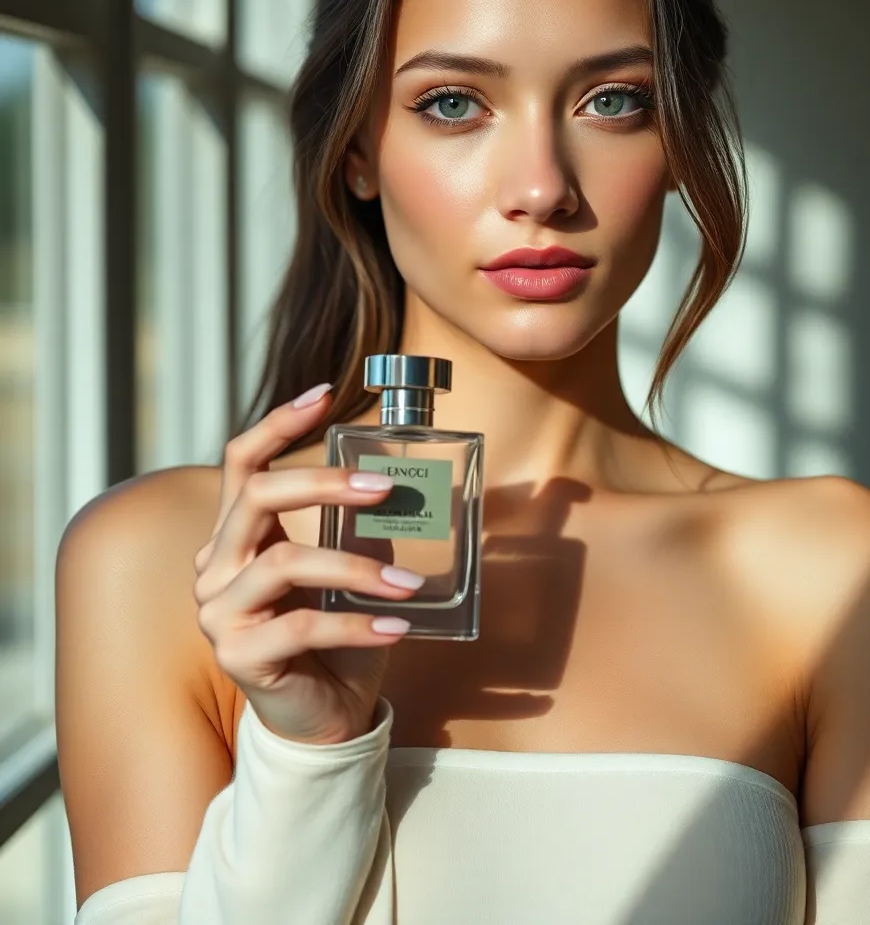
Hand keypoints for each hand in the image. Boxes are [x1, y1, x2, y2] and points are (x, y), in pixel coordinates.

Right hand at [192, 384, 422, 744]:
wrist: (323, 718)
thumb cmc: (336, 637)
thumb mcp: (349, 572)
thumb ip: (359, 528)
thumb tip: (402, 482)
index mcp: (238, 536)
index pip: (243, 463)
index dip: (279, 424)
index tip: (326, 394)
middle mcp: (216, 566)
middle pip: (257, 498)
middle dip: (322, 483)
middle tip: (382, 488)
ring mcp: (218, 612)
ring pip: (284, 563)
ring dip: (356, 568)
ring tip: (408, 584)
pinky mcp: (237, 656)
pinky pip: (301, 625)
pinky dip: (356, 623)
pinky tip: (397, 627)